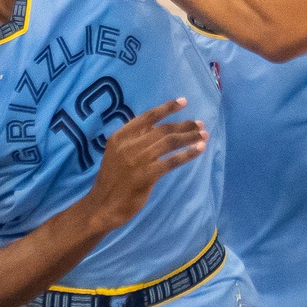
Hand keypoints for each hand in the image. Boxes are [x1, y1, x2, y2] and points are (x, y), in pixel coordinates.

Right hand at [79, 97, 206, 233]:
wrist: (102, 205)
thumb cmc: (112, 179)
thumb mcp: (117, 152)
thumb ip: (134, 140)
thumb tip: (159, 129)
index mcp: (120, 136)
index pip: (147, 116)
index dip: (167, 108)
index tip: (184, 102)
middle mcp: (129, 144)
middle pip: (162, 129)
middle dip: (184, 125)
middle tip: (200, 124)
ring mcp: (138, 160)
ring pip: (169, 142)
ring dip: (189, 137)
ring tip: (203, 135)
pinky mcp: (147, 175)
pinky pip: (171, 161)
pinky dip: (187, 154)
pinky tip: (199, 150)